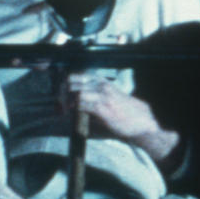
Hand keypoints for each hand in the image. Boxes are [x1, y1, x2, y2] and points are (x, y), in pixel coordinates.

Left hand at [62, 73, 179, 162]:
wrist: (141, 122)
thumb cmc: (124, 114)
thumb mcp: (108, 100)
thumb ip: (92, 98)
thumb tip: (71, 103)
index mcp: (101, 81)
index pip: (75, 76)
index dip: (63, 85)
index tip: (58, 96)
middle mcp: (101, 85)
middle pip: (71, 81)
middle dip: (61, 93)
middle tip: (58, 106)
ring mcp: (102, 95)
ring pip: (74, 91)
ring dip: (65, 102)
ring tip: (62, 111)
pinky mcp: (103, 107)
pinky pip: (81, 103)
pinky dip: (73, 109)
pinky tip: (71, 114)